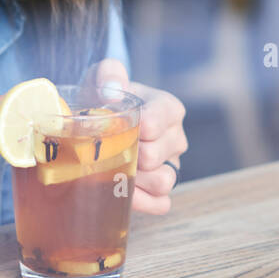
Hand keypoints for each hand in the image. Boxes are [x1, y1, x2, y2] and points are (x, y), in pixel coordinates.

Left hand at [84, 58, 186, 214]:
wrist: (102, 118)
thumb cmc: (105, 96)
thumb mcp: (103, 77)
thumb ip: (108, 74)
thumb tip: (111, 91)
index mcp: (168, 108)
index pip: (155, 123)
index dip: (130, 128)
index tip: (111, 125)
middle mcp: (176, 137)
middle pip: (154, 156)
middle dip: (125, 155)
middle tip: (103, 150)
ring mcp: (172, 164)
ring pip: (163, 182)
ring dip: (133, 180)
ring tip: (111, 171)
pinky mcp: (163, 189)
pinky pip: (161, 203)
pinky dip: (141, 202)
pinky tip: (119, 194)